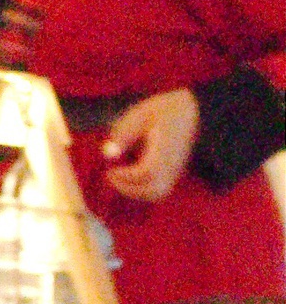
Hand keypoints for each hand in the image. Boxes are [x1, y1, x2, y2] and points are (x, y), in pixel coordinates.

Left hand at [101, 88, 199, 202]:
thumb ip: (124, 133)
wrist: (195, 111)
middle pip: (156, 191)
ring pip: (159, 193)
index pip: (147, 172)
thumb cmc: (166, 110)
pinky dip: (144, 188)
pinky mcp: (175, 171)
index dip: (126, 175)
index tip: (110, 169)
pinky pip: (161, 188)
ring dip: (136, 191)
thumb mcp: (141, 115)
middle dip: (130, 189)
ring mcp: (176, 169)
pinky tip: (129, 174)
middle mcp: (173, 164)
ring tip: (119, 178)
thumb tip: (107, 153)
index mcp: (165, 149)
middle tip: (111, 177)